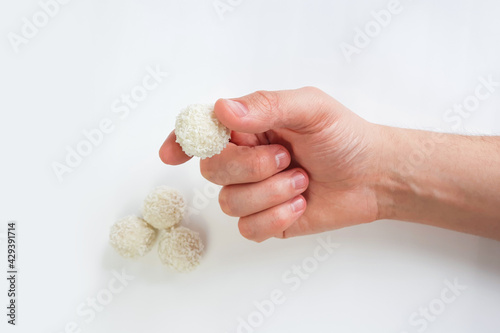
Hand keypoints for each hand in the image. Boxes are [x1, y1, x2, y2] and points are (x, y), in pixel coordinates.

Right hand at [160, 87, 384, 241]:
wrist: (372, 176)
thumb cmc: (344, 137)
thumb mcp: (311, 109)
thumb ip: (266, 107)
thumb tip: (223, 111)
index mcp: (249, 127)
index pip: (203, 132)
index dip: (183, 141)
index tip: (173, 154)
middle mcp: (245, 159)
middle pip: (212, 170)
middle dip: (249, 167)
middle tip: (286, 158)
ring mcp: (253, 191)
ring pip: (228, 201)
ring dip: (270, 192)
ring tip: (301, 180)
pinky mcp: (265, 219)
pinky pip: (248, 228)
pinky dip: (276, 216)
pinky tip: (300, 204)